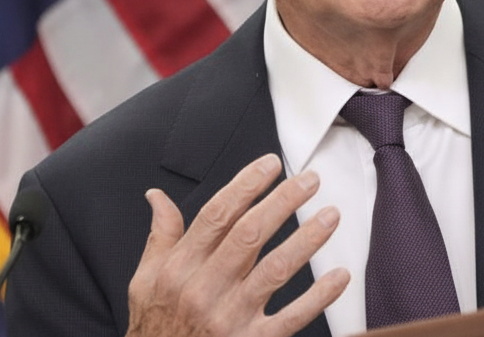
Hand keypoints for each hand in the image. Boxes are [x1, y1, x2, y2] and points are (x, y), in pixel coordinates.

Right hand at [126, 153, 348, 336]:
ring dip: (307, 240)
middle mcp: (203, 289)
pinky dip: (318, 297)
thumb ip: (160, 236)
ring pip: (274, 270)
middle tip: (310, 179)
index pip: (217, 215)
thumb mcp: (144, 281)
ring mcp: (228, 317)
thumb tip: (156, 196)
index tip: (270, 164)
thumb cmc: (155, 326)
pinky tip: (339, 275)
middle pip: (250, 234)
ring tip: (331, 215)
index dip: (245, 185)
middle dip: (283, 201)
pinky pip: (290, 318)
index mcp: (179, 268)